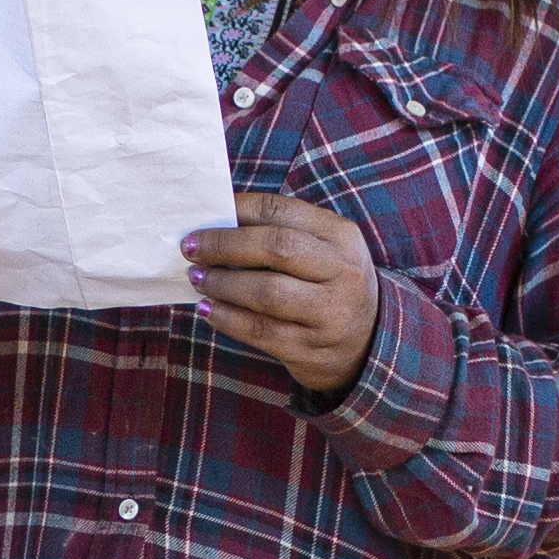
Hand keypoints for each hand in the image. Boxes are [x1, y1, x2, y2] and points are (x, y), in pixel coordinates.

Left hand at [187, 190, 377, 398]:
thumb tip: (216, 221)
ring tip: (197, 278)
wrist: (367, 343)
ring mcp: (330, 313)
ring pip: (267, 293)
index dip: (236, 209)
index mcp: (340, 235)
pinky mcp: (312, 349)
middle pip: (276, 248)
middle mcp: (341, 271)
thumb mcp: (322, 250)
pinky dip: (228, 319)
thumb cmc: (329, 285)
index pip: (281, 210)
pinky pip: (261, 331)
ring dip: (223, 284)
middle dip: (224, 246)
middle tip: (191, 248)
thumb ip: (281, 231)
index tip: (204, 215)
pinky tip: (208, 309)